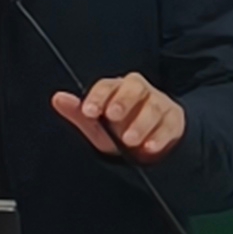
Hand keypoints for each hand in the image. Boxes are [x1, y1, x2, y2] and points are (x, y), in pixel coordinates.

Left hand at [51, 74, 184, 161]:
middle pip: (134, 87)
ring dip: (141, 123)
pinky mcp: (175, 119)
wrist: (151, 147)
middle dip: (123, 101)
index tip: (89, 112)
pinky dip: (160, 136)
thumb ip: (80, 114)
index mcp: (116, 88)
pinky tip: (150, 148)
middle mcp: (139, 91)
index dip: (98, 97)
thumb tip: (57, 98)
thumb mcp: (98, 127)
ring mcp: (159, 103)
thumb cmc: (118, 133)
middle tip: (113, 117)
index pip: (106, 86)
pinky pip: (170, 124)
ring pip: (153, 105)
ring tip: (130, 140)